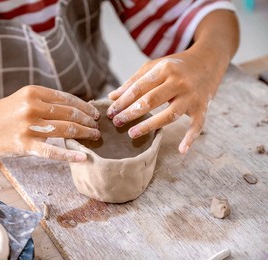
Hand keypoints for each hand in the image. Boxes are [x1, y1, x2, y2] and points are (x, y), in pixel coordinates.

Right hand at [0, 85, 99, 161]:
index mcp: (33, 92)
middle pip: (70, 114)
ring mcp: (28, 126)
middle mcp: (32, 106)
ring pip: (65, 130)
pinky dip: (69, 155)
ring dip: (84, 134)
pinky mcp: (24, 144)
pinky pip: (52, 151)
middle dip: (87, 121)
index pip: (67, 98)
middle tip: (97, 126)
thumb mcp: (23, 99)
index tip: (94, 113)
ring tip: (94, 137)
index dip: (84, 106)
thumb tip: (74, 109)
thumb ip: (46, 102)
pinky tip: (82, 157)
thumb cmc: (3, 114)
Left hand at [106, 50, 225, 153]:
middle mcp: (179, 82)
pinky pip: (197, 125)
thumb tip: (112, 97)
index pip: (139, 88)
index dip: (123, 101)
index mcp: (165, 69)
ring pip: (170, 115)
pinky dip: (191, 138)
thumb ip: (134, 81)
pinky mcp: (202, 107)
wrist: (209, 60)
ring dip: (150, 125)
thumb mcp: (155, 66)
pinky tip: (182, 150)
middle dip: (131, 113)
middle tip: (116, 122)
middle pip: (151, 101)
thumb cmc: (176, 65)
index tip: (110, 111)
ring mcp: (191, 96)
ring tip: (132, 134)